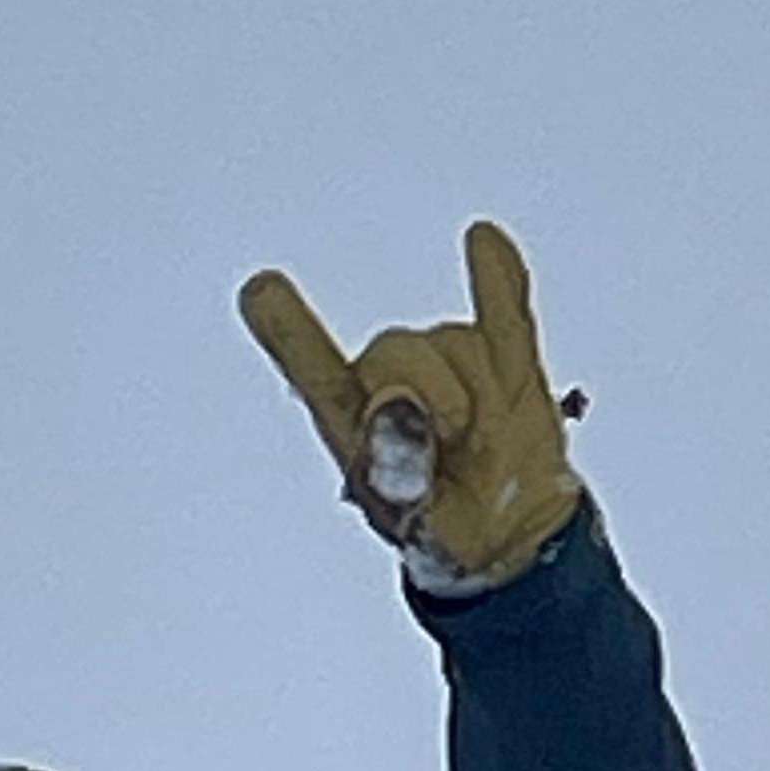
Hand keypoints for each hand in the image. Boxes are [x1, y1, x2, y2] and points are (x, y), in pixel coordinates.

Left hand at [236, 220, 584, 589]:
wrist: (509, 530)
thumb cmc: (443, 528)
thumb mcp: (420, 526)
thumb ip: (402, 473)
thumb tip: (398, 408)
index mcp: (351, 420)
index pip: (316, 371)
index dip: (290, 334)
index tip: (260, 291)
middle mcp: (390, 379)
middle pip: (396, 350)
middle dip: (433, 394)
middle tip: (453, 442)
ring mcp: (447, 361)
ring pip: (459, 347)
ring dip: (481, 397)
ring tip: (484, 443)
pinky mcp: (502, 356)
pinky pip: (504, 310)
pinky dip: (497, 279)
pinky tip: (482, 240)